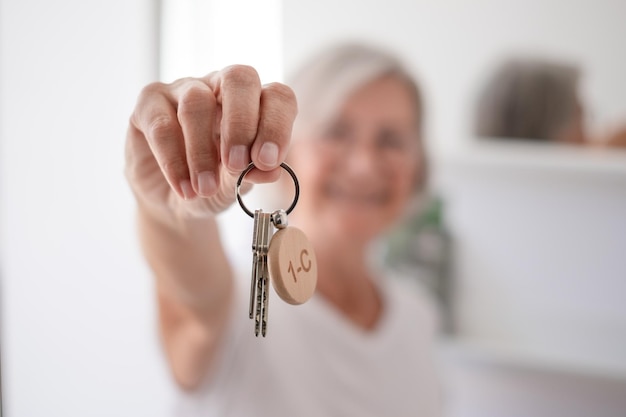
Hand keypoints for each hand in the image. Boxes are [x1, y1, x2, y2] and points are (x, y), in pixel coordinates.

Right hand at [125, 65, 297, 220]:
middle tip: (237, 164)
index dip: (276, 125)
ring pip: (196, 102)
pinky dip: (174, 161)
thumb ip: (252, 174)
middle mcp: (222, 87)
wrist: (171, 202)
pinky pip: (161, 125)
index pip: (277, 95)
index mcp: (255, 103)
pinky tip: (184, 188)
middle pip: (239, 78)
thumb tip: (272, 170)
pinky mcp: (149, 104)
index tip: (268, 161)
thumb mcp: (236, 186)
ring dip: (202, 151)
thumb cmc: (214, 186)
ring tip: (205, 188)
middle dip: (241, 124)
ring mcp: (184, 89)